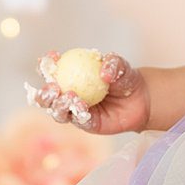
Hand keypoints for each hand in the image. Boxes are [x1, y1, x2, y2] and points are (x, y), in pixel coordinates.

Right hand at [24, 51, 149, 134]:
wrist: (140, 100)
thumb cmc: (125, 78)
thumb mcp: (120, 66)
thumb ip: (112, 64)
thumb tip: (103, 73)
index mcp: (69, 76)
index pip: (51, 70)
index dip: (46, 65)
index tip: (50, 59)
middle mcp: (67, 94)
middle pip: (47, 97)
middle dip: (44, 93)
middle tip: (52, 87)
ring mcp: (75, 111)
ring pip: (58, 112)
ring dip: (58, 106)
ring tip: (67, 97)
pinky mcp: (87, 124)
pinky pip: (78, 121)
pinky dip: (77, 114)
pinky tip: (81, 107)